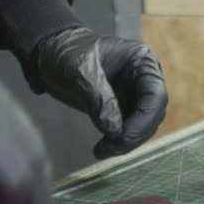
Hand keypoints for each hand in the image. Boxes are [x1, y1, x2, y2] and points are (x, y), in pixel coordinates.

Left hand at [27, 28, 167, 159]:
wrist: (49, 57)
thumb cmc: (66, 52)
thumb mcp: (79, 69)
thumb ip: (98, 97)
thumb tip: (114, 130)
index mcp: (141, 61)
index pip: (155, 94)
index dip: (144, 119)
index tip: (122, 136)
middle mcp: (143, 79)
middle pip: (152, 113)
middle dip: (134, 134)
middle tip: (111, 147)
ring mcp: (134, 95)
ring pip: (142, 126)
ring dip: (126, 142)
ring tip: (102, 150)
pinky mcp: (122, 109)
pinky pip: (128, 130)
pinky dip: (118, 142)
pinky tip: (102, 148)